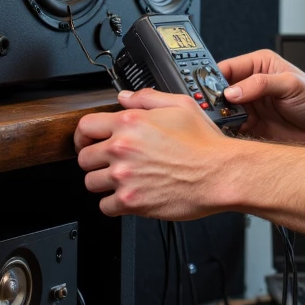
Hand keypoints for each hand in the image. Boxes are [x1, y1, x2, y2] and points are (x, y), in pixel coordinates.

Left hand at [74, 90, 233, 218]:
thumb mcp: (181, 105)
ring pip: (90, 183)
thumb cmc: (205, 144)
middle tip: (108, 164)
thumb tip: (125, 97)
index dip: (84, 135)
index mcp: (130, 123)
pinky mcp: (130, 201)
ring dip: (103, 183)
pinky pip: (105, 207)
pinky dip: (113, 204)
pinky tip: (127, 197)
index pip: (85, 126)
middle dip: (94, 161)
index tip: (88, 142)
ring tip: (120, 181)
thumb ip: (147, 98)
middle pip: (84, 158)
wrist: (220, 174)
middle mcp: (122, 149)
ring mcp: (124, 177)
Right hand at [218, 49, 304, 144]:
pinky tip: (229, 135)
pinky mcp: (252, 126)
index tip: (205, 91)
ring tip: (220, 123)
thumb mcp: (290, 84)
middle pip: (220, 91)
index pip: (226, 68)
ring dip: (220, 118)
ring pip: (223, 112)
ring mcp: (250, 107)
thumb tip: (232, 91)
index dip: (212, 79)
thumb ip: (260, 84)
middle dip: (213, 101)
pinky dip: (228, 133)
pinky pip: (232, 129)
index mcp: (258, 66)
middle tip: (210, 110)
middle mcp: (251, 85)